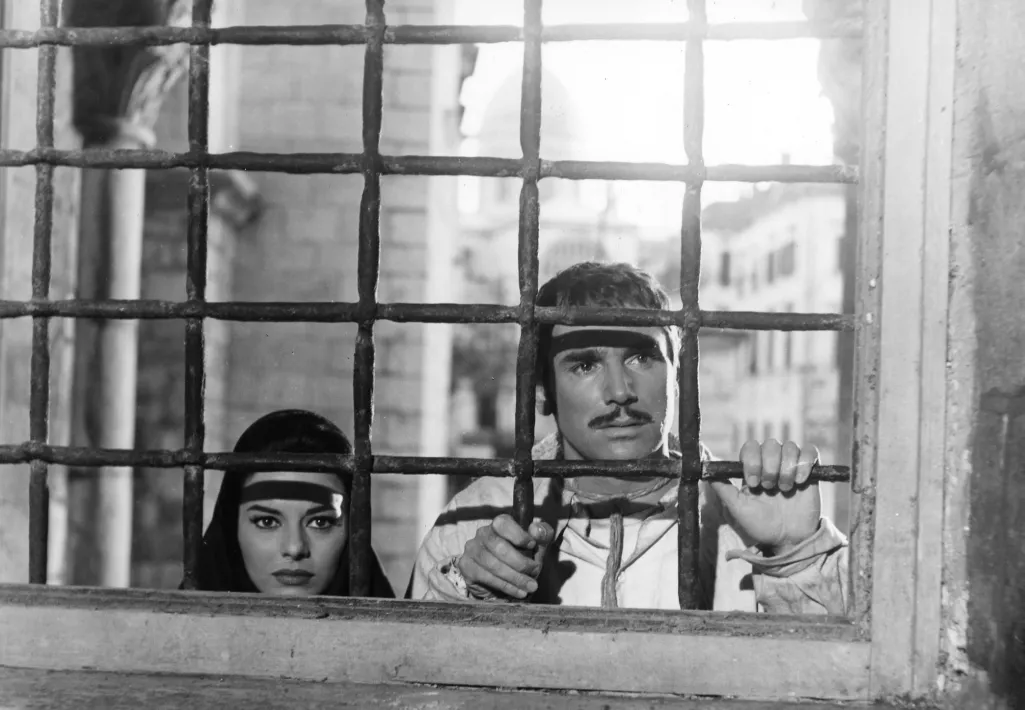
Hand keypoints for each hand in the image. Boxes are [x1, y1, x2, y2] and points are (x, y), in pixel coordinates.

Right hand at [456, 514, 553, 599]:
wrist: (502, 586)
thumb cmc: (520, 561)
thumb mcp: (535, 549)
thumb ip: (541, 536)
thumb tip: (537, 529)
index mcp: (499, 525)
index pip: (503, 523)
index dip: (518, 535)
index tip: (532, 546)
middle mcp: (482, 534)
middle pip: (498, 547)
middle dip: (520, 563)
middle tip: (535, 572)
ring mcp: (472, 549)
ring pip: (493, 564)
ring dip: (515, 578)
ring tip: (530, 586)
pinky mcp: (466, 566)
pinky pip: (486, 577)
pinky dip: (506, 586)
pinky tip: (518, 592)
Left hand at [709, 439, 821, 556]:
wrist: (788, 540)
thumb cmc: (760, 525)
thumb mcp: (737, 508)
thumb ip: (722, 488)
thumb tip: (704, 469)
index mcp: (753, 469)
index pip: (751, 447)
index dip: (752, 460)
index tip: (753, 483)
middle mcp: (772, 464)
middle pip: (770, 444)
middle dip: (769, 466)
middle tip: (769, 488)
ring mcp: (791, 466)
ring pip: (790, 446)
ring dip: (786, 467)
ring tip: (784, 489)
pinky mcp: (810, 472)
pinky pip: (811, 452)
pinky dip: (805, 463)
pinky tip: (800, 482)